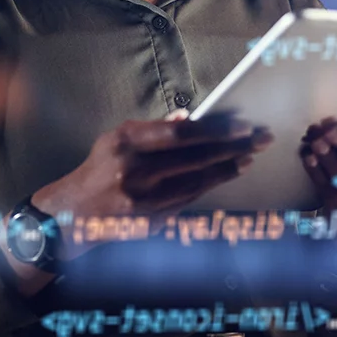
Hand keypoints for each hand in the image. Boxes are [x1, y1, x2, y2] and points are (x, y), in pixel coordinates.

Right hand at [31, 109, 273, 260]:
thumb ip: (153, 129)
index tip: (242, 125)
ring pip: (199, 180)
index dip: (215, 129)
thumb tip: (189, 118)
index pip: (180, 134)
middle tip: (260, 138)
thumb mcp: (116, 138)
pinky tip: (228, 173)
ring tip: (250, 156)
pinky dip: (212, 184)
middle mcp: (136, 171)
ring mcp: (146, 199)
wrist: (75, 213)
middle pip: (196, 157)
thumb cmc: (100, 168)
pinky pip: (191, 197)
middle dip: (233, 147)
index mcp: (126, 143)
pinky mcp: (153, 218)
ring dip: (229, 168)